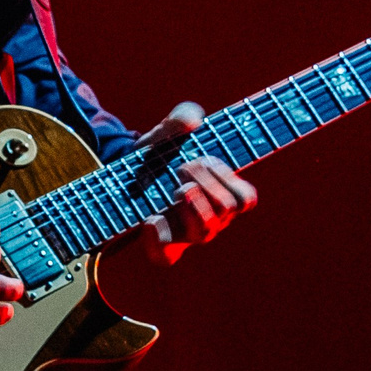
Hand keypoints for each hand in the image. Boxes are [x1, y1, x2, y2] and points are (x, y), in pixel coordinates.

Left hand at [137, 102, 258, 261]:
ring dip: (191, 205)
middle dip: (206, 183)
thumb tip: (192, 121)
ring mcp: (187, 235)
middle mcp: (211, 219)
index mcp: (221, 194)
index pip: (245, 199)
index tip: (206, 159)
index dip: (229, 179)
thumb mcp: (169, 129)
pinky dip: (160, 236)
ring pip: (204, 231)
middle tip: (183, 167)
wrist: (125, 176)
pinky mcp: (162, 246)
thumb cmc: (159, 154)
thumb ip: (183, 115)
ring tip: (176, 189)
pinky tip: (151, 218)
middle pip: (226, 210)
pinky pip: (168, 255)